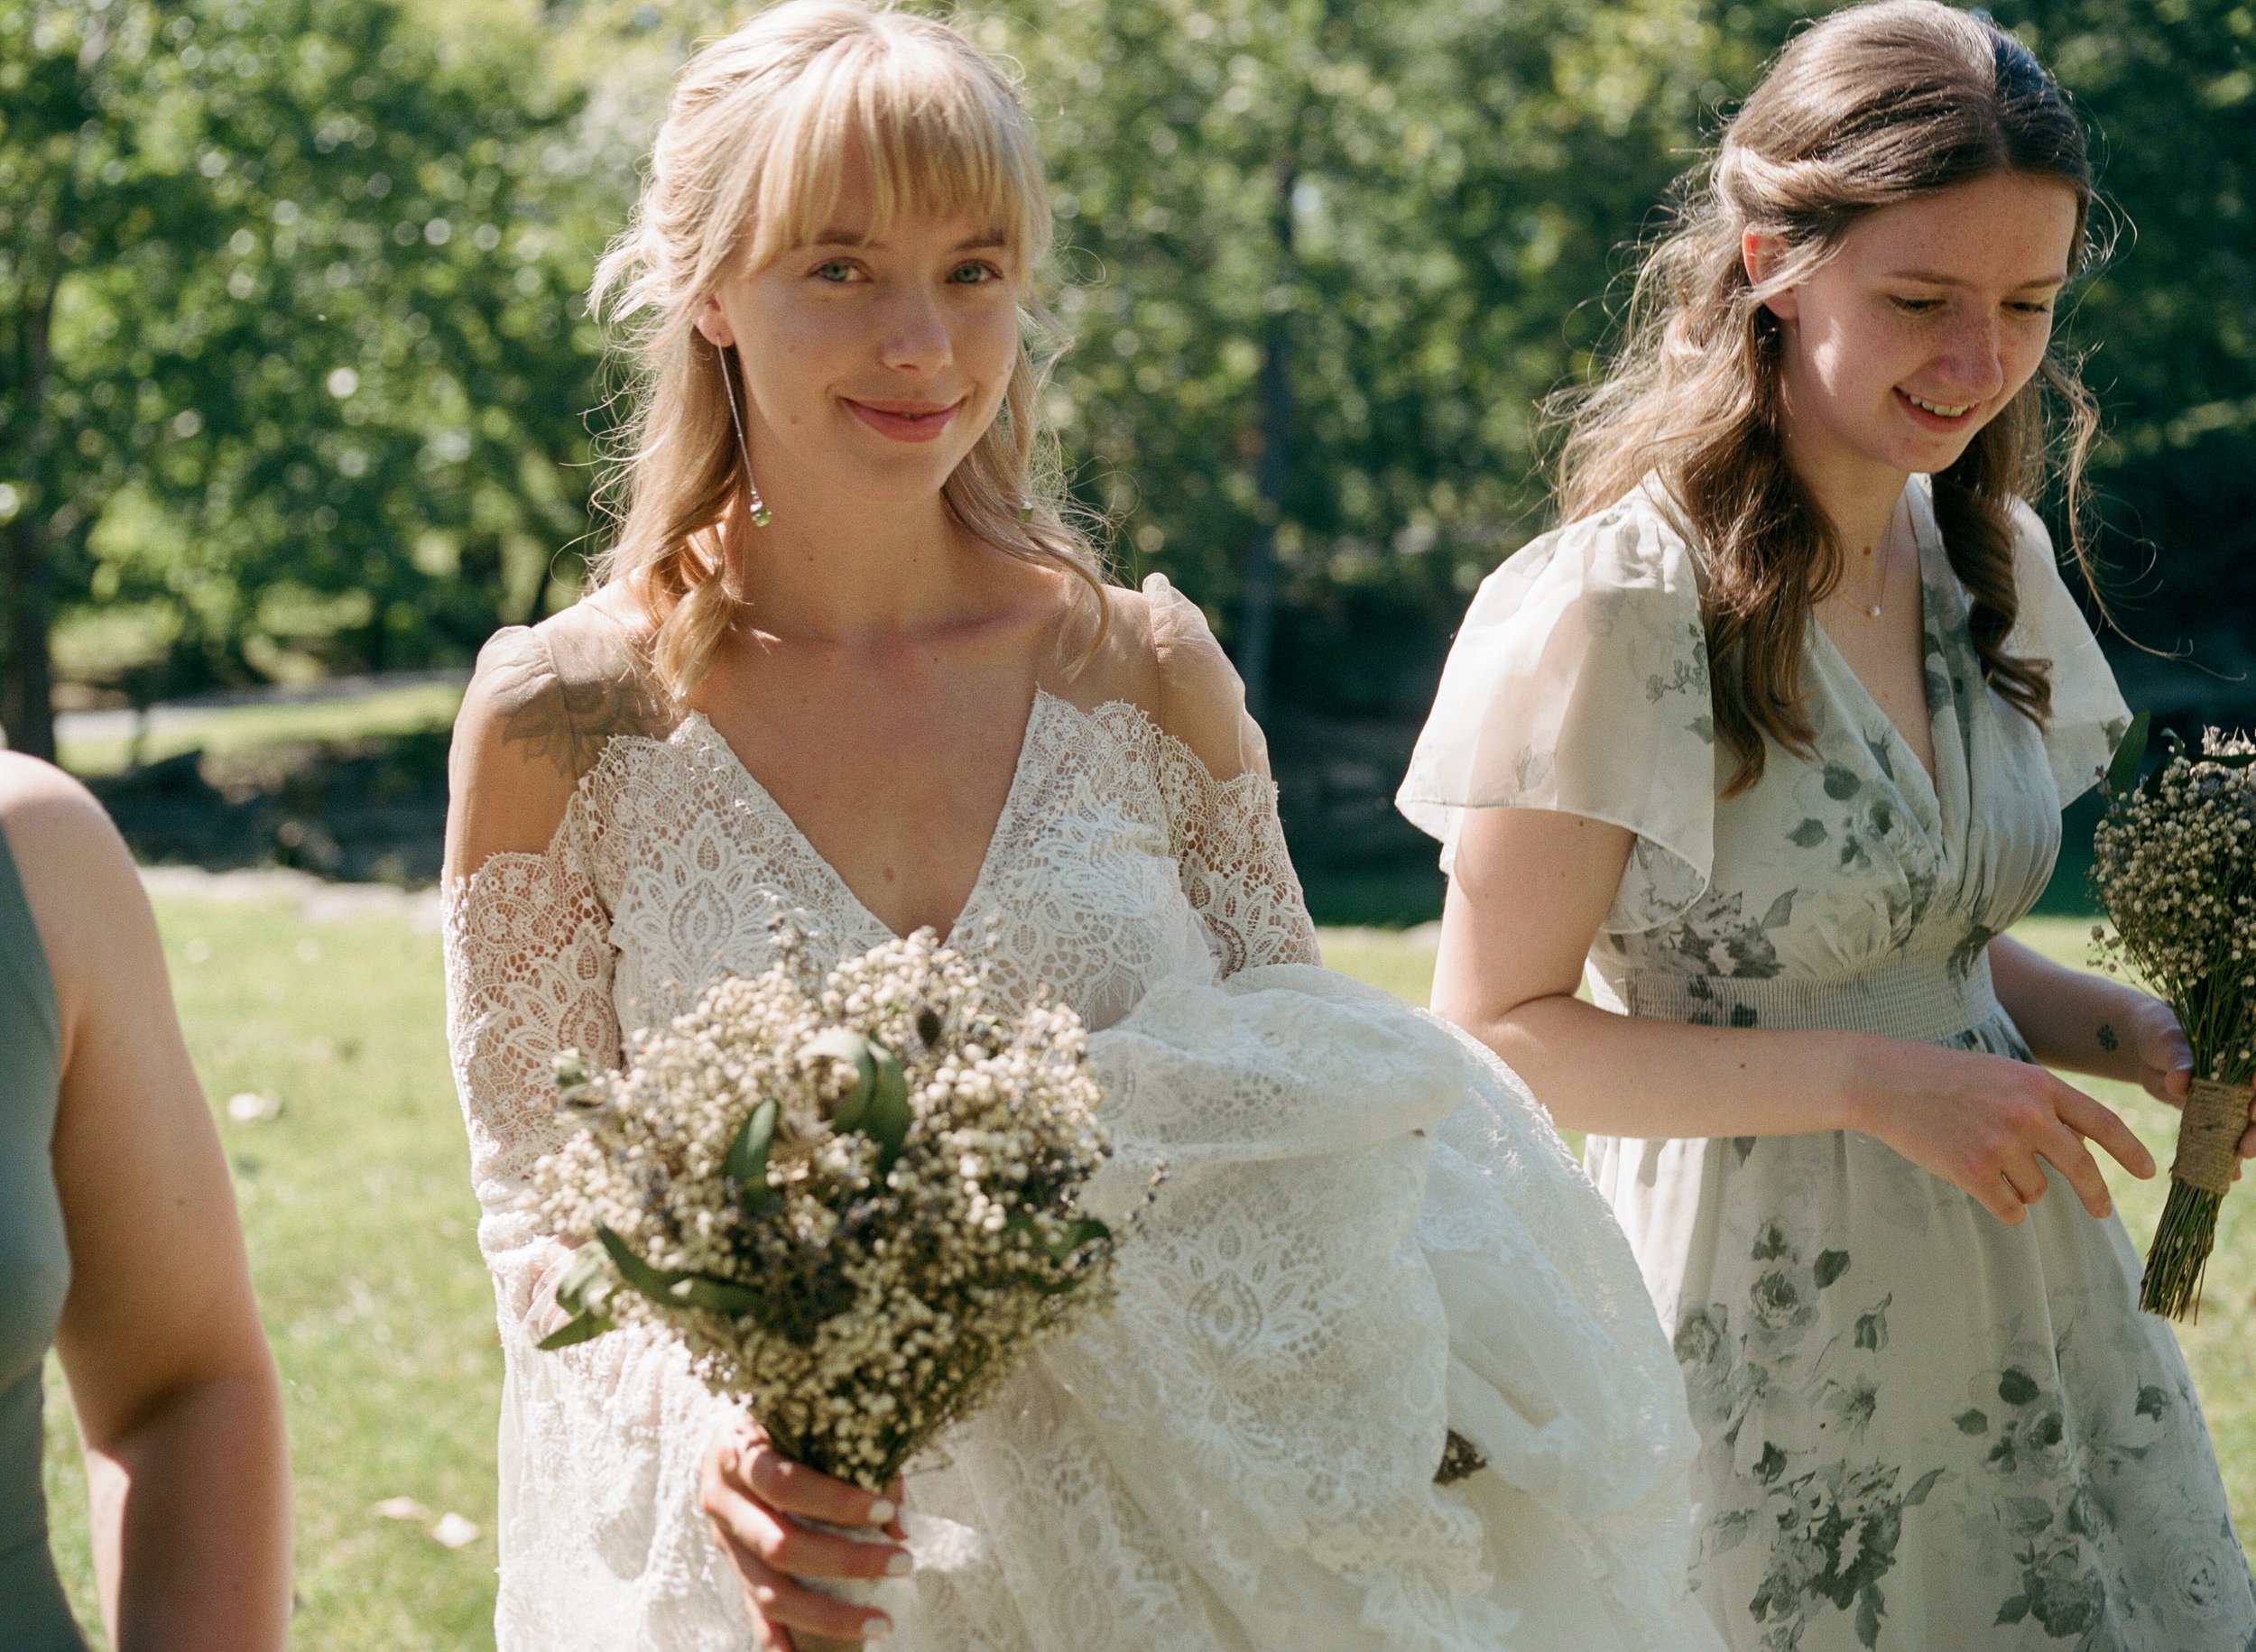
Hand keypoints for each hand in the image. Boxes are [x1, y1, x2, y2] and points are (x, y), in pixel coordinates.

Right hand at [699, 1419, 908, 1649]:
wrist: (724, 1435)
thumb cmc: (783, 1421)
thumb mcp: (808, 1420)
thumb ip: (852, 1457)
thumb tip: (898, 1523)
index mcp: (737, 1453)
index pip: (783, 1483)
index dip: (835, 1500)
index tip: (887, 1508)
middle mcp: (721, 1502)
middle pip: (780, 1546)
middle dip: (847, 1560)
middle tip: (904, 1562)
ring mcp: (724, 1544)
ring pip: (771, 1593)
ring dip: (830, 1615)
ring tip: (883, 1622)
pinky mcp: (734, 1572)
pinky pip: (757, 1617)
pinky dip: (786, 1644)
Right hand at [1845, 1035, 2155, 1225]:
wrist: (1882, 1081)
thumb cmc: (1939, 1076)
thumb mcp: (1999, 1075)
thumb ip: (2040, 1104)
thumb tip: (2079, 1147)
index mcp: (2038, 1085)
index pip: (2101, 1121)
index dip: (2129, 1150)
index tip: (2146, 1172)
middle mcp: (2027, 1114)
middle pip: (2080, 1167)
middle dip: (2095, 1194)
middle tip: (2100, 1211)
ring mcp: (2001, 1144)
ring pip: (2037, 1189)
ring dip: (2019, 1186)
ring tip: (1982, 1160)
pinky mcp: (1974, 1172)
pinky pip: (2009, 1208)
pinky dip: (2000, 1204)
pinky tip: (1974, 1180)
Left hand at [2120, 997, 2255, 1168]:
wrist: (2146, 1052)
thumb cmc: (2161, 1036)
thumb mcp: (2166, 1043)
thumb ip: (2177, 1061)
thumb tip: (2178, 1081)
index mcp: (2243, 1052)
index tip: (2253, 1111)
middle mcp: (2246, 1079)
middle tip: (2245, 1148)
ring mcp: (2235, 1100)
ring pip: (2249, 1126)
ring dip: (2247, 1146)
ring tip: (2235, 1166)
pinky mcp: (2220, 1117)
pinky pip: (2229, 1138)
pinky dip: (2229, 1156)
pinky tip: (2229, 1174)